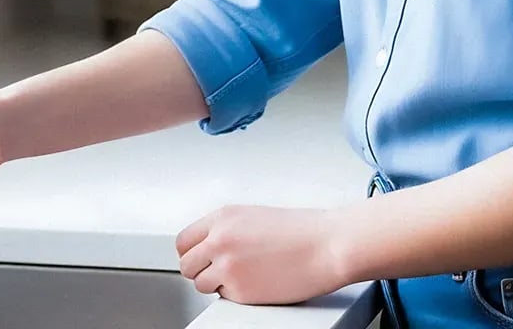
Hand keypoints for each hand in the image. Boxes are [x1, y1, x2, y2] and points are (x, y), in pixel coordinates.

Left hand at [176, 205, 356, 304]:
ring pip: (201, 284)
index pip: (184, 241)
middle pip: (187, 264)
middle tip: (219, 271)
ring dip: (217, 283)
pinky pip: (224, 297)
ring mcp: (227, 266)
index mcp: (223, 218)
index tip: (199, 259)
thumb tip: (209, 246)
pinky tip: (258, 282)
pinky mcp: (240, 290)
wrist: (328, 246)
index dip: (192, 253)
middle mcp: (220, 240)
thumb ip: (227, 230)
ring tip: (243, 276)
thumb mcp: (255, 217)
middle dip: (200, 270)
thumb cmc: (302, 231)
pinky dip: (237, 294)